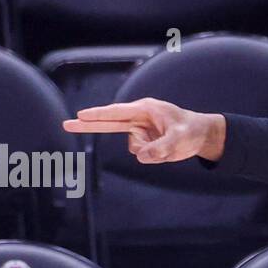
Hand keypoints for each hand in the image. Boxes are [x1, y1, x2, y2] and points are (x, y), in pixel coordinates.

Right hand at [63, 98, 226, 162]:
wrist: (202, 135)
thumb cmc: (191, 130)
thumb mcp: (180, 139)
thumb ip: (161, 148)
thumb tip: (141, 157)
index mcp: (145, 110)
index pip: (116, 113)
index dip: (98, 115)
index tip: (81, 114)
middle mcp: (139, 120)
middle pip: (108, 123)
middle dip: (88, 124)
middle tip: (66, 124)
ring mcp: (141, 132)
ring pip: (133, 147)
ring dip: (149, 150)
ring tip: (169, 144)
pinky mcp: (145, 143)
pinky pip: (142, 154)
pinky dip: (153, 156)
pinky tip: (166, 150)